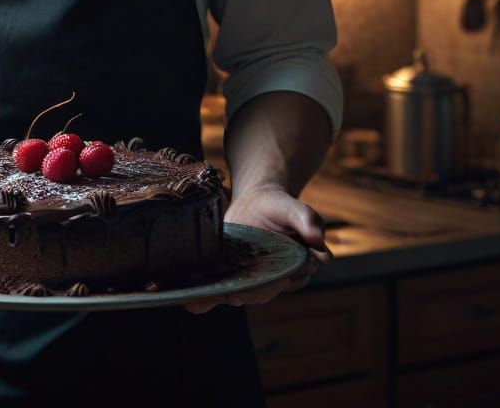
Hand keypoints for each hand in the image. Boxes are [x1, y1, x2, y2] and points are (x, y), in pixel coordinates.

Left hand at [182, 183, 330, 313]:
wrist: (258, 200)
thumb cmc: (279, 206)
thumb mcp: (293, 207)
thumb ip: (307, 219)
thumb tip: (319, 240)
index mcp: (285, 272)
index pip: (273, 284)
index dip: (258, 289)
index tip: (240, 292)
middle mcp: (263, 281)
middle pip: (246, 293)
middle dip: (228, 295)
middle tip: (208, 296)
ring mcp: (241, 279)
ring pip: (227, 293)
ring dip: (209, 297)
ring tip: (188, 298)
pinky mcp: (223, 273)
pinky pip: (212, 286)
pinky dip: (197, 294)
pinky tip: (179, 295)